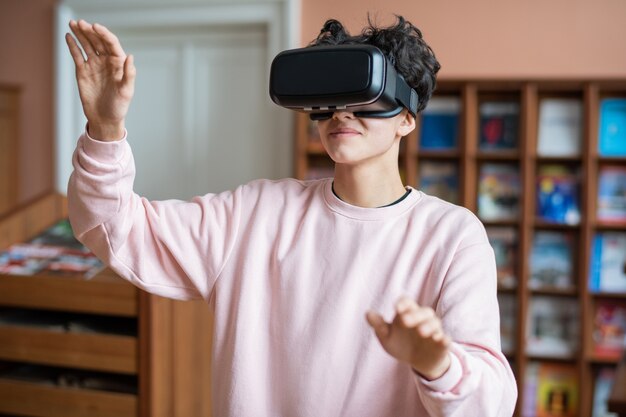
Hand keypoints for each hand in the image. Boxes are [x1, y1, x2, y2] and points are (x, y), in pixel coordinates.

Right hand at [66, 19, 135, 140]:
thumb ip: (129, 73)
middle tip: (80, 23)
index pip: (111, 43)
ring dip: (80, 34)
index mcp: (118, 63)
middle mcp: (106, 61)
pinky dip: (73, 45)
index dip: (104, 34)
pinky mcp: (83, 71)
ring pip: (86, 45)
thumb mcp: (126, 91)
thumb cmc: (119, 107)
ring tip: (73, 23)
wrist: (104, 119)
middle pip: (97, 41)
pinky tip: (68, 36)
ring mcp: (94, 65)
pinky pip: (77, 55)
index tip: (95, 26)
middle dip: (89, 31)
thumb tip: (130, 56)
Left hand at [366, 296, 450, 379]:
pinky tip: (441, 340)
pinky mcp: (442, 344)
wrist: (418, 362)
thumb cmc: (401, 344)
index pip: (407, 302)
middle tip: (405, 321)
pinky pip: (446, 339)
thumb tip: (367, 313)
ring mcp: (434, 330)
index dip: (403, 303)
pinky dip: (444, 339)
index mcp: (408, 314)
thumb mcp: (387, 337)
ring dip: (429, 326)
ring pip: (435, 323)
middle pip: (422, 311)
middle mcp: (422, 319)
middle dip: (415, 315)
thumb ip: (378, 325)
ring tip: (422, 332)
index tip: (398, 308)